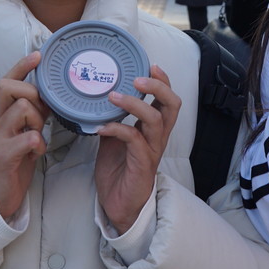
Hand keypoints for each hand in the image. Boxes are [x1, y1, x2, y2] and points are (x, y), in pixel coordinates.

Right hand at [0, 52, 47, 219]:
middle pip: (8, 88)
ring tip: (38, 136)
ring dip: (38, 120)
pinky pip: (28, 138)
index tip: (39, 54)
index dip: (21, 66)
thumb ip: (31, 114)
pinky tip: (37, 152)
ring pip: (21, 109)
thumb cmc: (13, 159)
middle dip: (32, 93)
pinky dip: (39, 143)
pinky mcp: (4, 156)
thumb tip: (50, 96)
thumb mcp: (21, 131)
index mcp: (1, 114)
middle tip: (42, 114)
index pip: (7, 81)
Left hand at [95, 65, 180, 233]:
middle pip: (172, 105)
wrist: (118, 204)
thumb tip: (97, 100)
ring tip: (113, 96)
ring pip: (155, 119)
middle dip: (158, 87)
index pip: (167, 99)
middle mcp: (158, 137)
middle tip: (138, 78)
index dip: (163, 80)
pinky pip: (134, 139)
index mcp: (154, 128)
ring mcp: (152, 150)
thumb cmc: (119, 171)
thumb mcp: (113, 138)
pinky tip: (101, 126)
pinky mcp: (142, 163)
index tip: (150, 64)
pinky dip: (117, 128)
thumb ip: (112, 119)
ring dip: (134, 104)